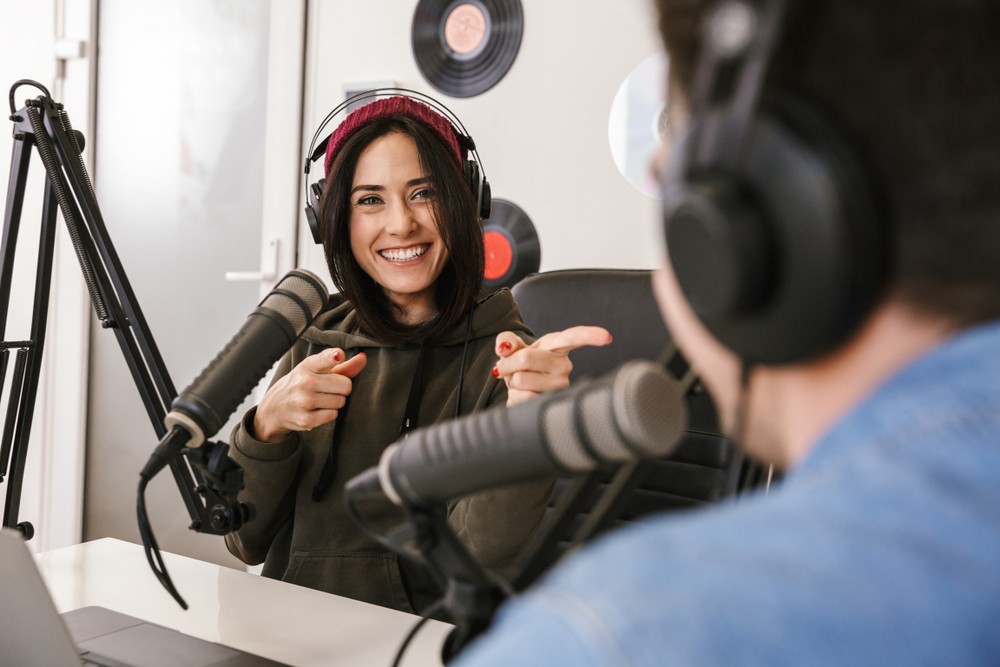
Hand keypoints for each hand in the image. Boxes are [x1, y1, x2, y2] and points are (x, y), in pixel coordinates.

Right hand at [252, 348, 366, 442]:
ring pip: (340, 401)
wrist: (274, 408)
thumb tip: (363, 358)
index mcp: (308, 365)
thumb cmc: (300, 384)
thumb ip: (342, 366)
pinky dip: (329, 414)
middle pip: (345, 385)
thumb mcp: (317, 370)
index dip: (335, 357)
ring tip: (321, 399)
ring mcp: (304, 401)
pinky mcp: (306, 420)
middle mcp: (304, 382)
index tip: (338, 356)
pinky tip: (317, 410)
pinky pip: (333, 415)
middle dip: (342, 388)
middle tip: (329, 389)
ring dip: (335, 402)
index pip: (326, 358)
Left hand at [493, 326, 611, 405]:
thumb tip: (505, 348)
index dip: (591, 336)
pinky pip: (521, 397)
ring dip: (512, 381)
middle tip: (508, 367)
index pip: (575, 337)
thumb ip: (506, 341)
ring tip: (522, 381)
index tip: (606, 337)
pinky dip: (514, 396)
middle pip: (526, 358)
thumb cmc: (522, 364)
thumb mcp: (512, 347)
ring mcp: (560, 387)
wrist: (520, 388)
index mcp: (557, 346)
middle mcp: (564, 366)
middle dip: (507, 363)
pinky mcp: (551, 404)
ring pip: (521, 379)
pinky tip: (524, 394)